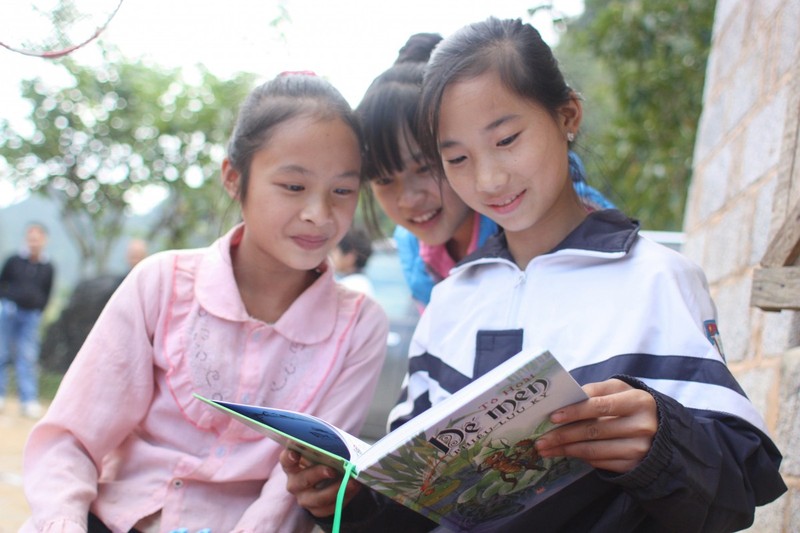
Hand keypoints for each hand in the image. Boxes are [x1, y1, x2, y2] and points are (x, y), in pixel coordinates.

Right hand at [279, 448, 362, 517]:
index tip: (295, 453)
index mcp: (292, 466)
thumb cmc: (322, 460)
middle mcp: (295, 483)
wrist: (328, 479)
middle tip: (332, 470)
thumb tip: (338, 443)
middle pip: (302, 481)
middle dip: (318, 474)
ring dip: (336, 490)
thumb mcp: (320, 452)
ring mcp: (304, 498)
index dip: (289, 457)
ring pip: (318, 498)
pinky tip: (354, 487)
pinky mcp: (317, 510)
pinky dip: (344, 497)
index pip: (286, 460)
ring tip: (352, 481)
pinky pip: (330, 507)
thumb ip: (324, 448)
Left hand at [534, 378, 656, 472]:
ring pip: (594, 450)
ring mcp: (639, 449)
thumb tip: (567, 397)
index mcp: (638, 401)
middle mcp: (642, 426)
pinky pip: (600, 462)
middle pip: (594, 431)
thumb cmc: (631, 404)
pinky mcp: (634, 465)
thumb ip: (595, 390)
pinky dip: (581, 456)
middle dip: (562, 435)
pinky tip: (567, 452)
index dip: (575, 412)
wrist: (660, 428)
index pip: (600, 406)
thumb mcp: (619, 390)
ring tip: (546, 449)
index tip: (553, 417)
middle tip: (541, 439)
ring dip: (565, 450)